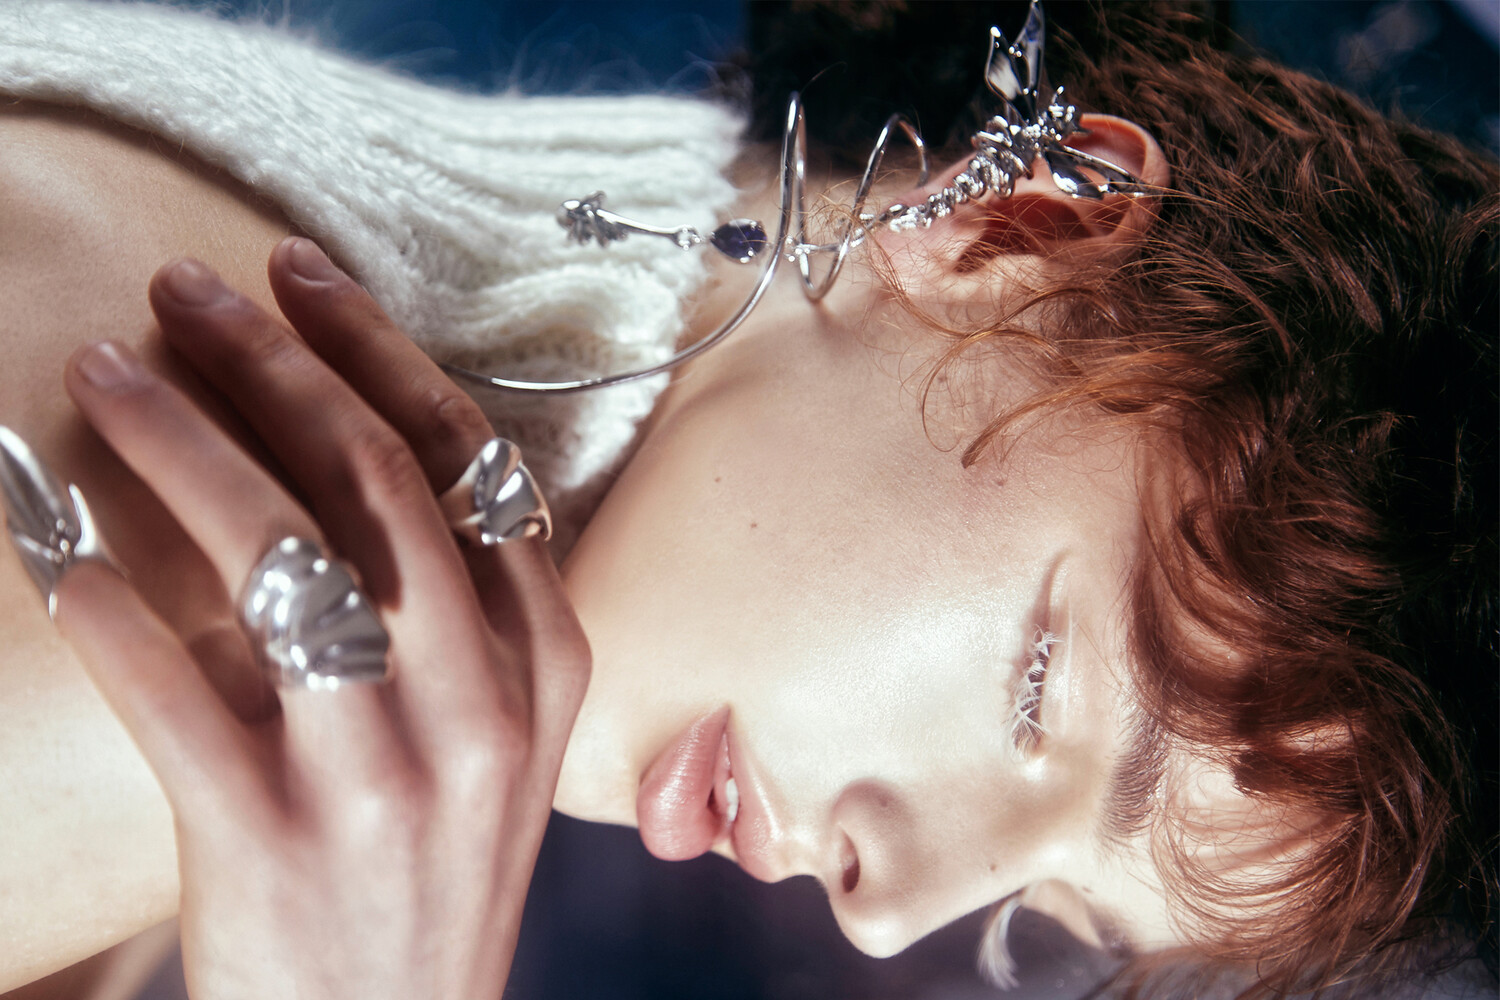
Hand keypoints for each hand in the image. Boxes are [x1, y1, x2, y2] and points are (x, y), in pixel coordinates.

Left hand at [50, 238, 588, 998]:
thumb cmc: (434, 866)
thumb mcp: (497, 735)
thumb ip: (464, 609)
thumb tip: (341, 447)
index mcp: (545, 661)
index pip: (469, 460)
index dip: (376, 350)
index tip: (299, 275)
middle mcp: (480, 705)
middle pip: (373, 480)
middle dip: (270, 360)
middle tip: (182, 289)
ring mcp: (381, 776)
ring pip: (277, 556)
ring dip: (177, 442)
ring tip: (103, 372)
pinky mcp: (270, 843)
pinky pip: (173, 688)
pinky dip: (105, 597)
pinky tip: (51, 537)